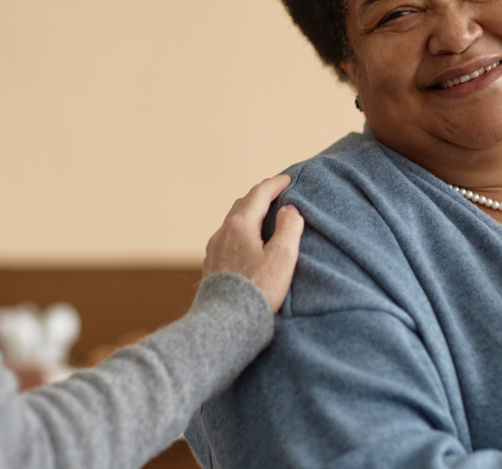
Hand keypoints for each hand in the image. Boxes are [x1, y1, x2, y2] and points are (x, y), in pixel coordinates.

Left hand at [203, 175, 304, 312]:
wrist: (226, 322)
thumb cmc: (258, 289)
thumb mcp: (282, 256)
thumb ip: (289, 227)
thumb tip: (289, 209)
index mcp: (240, 225)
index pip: (258, 194)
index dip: (275, 184)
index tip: (288, 179)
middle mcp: (222, 233)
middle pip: (242, 205)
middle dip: (260, 196)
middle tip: (276, 193)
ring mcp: (214, 250)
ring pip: (232, 222)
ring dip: (249, 214)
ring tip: (264, 216)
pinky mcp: (212, 266)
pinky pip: (227, 239)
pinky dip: (241, 231)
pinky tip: (247, 243)